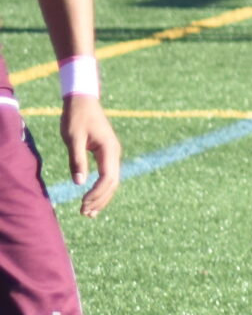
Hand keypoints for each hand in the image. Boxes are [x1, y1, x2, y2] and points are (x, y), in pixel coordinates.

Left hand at [59, 96, 119, 217]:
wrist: (83, 101)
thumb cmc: (76, 117)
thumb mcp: (73, 138)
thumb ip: (77, 160)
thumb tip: (78, 183)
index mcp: (109, 150)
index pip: (107, 178)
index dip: (97, 193)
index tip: (83, 203)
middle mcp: (115, 154)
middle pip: (112, 184)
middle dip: (100, 200)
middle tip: (85, 214)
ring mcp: (112, 154)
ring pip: (112, 182)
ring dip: (102, 197)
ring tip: (89, 212)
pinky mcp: (107, 154)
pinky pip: (107, 176)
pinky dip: (101, 188)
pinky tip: (92, 198)